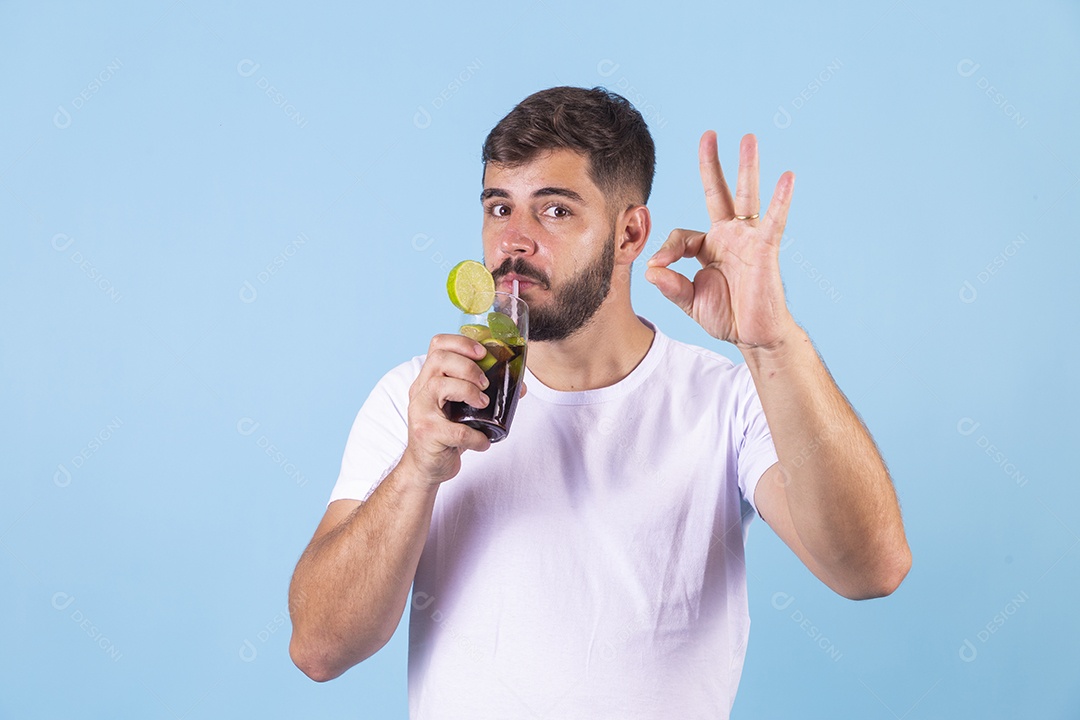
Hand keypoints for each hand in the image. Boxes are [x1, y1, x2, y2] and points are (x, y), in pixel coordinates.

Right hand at [401, 334, 494, 486]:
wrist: (424, 468)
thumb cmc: (446, 435)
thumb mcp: (462, 411)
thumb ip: (484, 395)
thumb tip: (519, 387)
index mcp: (428, 379)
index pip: (438, 345)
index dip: (462, 342)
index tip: (483, 353)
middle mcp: (420, 391)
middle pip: (439, 360)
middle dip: (468, 367)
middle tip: (485, 384)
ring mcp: (420, 411)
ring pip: (440, 385)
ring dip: (469, 391)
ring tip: (483, 404)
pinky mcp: (427, 433)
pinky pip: (456, 430)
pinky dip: (476, 437)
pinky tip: (483, 442)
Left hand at [645, 132, 797, 349]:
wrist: (753, 336)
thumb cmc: (726, 316)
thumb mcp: (690, 301)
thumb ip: (670, 286)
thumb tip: (650, 270)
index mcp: (708, 247)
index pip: (682, 236)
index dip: (667, 251)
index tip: (659, 268)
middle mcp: (728, 237)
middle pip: (719, 193)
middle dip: (712, 165)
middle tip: (708, 135)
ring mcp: (748, 240)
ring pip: (746, 197)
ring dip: (747, 167)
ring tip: (748, 139)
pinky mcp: (766, 250)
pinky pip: (773, 221)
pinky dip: (780, 200)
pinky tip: (786, 178)